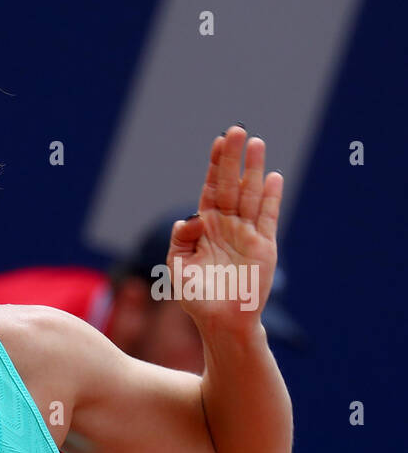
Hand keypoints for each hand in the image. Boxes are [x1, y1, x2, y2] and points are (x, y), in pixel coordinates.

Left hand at [169, 125, 283, 323]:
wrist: (220, 321)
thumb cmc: (197, 296)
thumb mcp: (177, 267)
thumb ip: (180, 240)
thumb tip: (189, 218)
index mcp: (206, 228)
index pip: (211, 190)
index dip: (214, 167)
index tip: (217, 142)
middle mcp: (228, 226)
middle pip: (231, 185)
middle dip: (233, 159)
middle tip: (236, 131)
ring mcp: (247, 234)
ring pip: (251, 195)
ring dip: (254, 170)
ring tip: (257, 144)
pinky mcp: (264, 246)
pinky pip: (268, 217)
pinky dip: (272, 198)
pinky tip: (274, 177)